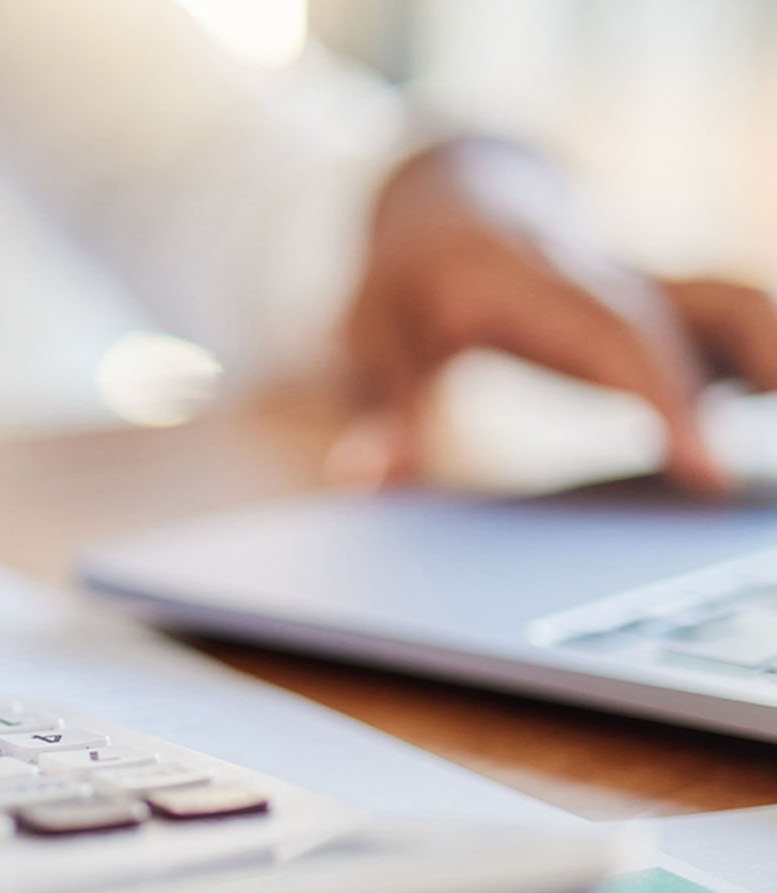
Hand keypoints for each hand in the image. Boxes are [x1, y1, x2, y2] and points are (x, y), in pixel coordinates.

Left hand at [339, 138, 776, 491]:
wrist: (449, 199)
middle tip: (732, 483)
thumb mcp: (372, 336)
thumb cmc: (407, 277)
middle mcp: (598, 278)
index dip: (666, 394)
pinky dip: (753, 352)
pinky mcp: (649, 302)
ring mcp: (632, 285)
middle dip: (715, 394)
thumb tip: (365, 476)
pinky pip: (718, 317)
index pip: (617, 336)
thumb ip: (380, 405)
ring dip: (762, 345)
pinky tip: (763, 401)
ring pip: (721, 299)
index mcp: (532, 283)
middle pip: (681, 322)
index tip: (701, 462)